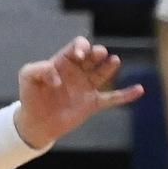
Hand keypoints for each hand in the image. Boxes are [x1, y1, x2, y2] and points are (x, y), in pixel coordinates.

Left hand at [14, 37, 143, 147]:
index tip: (79, 57)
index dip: (81, 47)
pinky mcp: (92, 104)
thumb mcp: (27, 76)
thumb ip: (38, 69)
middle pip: (93, 56)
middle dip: (97, 53)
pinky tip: (139, 89)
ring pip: (103, 73)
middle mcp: (78, 71)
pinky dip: (126, 95)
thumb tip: (57, 76)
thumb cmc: (30, 96)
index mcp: (64, 61)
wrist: (35, 122)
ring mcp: (87, 87)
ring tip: (113, 61)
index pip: (78, 45)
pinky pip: (113, 98)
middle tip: (99, 54)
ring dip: (109, 66)